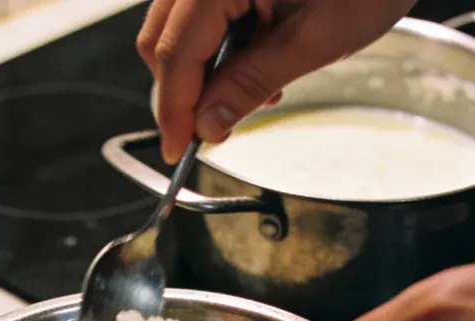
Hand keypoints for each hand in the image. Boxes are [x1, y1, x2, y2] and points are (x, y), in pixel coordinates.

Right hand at [137, 0, 415, 162]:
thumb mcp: (312, 39)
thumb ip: (250, 83)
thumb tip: (207, 125)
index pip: (174, 51)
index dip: (173, 108)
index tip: (178, 149)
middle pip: (162, 40)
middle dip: (182, 93)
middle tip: (211, 132)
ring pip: (175, 31)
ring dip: (200, 73)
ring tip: (251, 95)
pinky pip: (199, 16)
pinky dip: (215, 48)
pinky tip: (252, 64)